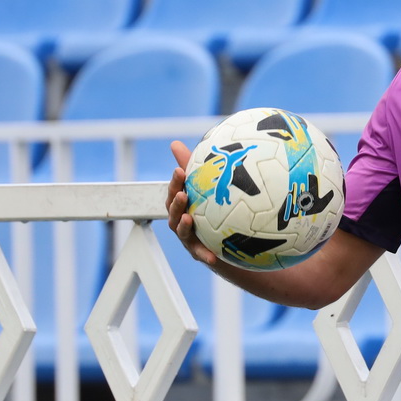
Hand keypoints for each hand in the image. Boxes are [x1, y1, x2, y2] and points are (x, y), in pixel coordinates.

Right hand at [166, 140, 217, 265]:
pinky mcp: (199, 253)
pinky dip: (204, 255)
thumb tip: (175, 143)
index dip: (176, 182)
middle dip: (176, 203)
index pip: (175, 191)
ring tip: (189, 218)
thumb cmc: (213, 211)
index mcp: (183, 204)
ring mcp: (188, 238)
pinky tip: (212, 256)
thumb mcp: (206, 188)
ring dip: (184, 225)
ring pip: (182, 232)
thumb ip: (195, 167)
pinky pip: (201, 254)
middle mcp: (181, 220)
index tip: (180, 171)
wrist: (226, 244)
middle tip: (183, 194)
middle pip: (173, 212)